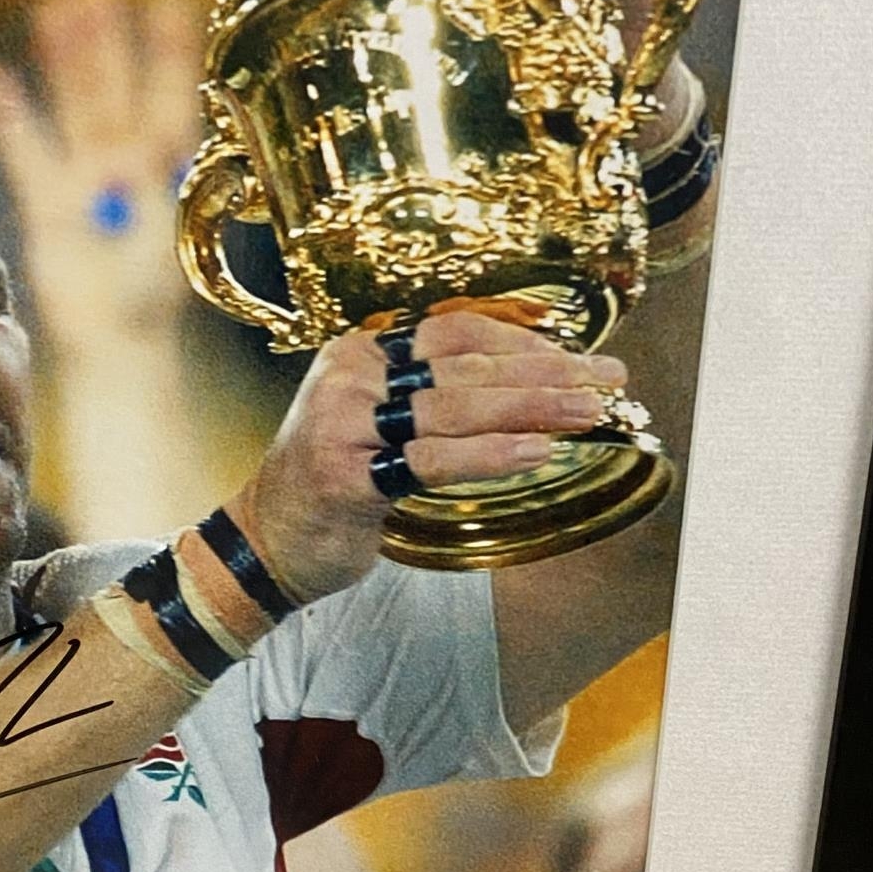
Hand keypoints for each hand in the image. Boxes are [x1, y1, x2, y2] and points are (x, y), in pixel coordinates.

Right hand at [0, 0, 201, 354]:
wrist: (115, 342)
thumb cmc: (152, 298)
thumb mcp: (168, 243)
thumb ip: (154, 195)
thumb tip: (136, 153)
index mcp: (169, 169)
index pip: (172, 97)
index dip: (171, 52)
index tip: (170, 3)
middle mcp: (127, 162)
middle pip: (115, 90)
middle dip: (104, 43)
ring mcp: (86, 177)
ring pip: (73, 107)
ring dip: (64, 62)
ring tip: (53, 11)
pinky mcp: (49, 201)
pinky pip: (26, 149)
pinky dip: (10, 115)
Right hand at [231, 311, 628, 602]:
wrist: (266, 540)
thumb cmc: (336, 480)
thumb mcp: (377, 420)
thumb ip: (435, 397)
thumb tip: (530, 384)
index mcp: (361, 352)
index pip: (454, 331)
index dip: (522, 339)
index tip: (577, 356)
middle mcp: (350, 375)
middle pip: (465, 367)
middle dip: (545, 374)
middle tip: (606, 380)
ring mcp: (344, 423)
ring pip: (455, 407)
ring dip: (532, 408)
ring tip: (588, 412)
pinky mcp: (347, 475)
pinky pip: (432, 460)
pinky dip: (490, 455)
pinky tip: (536, 452)